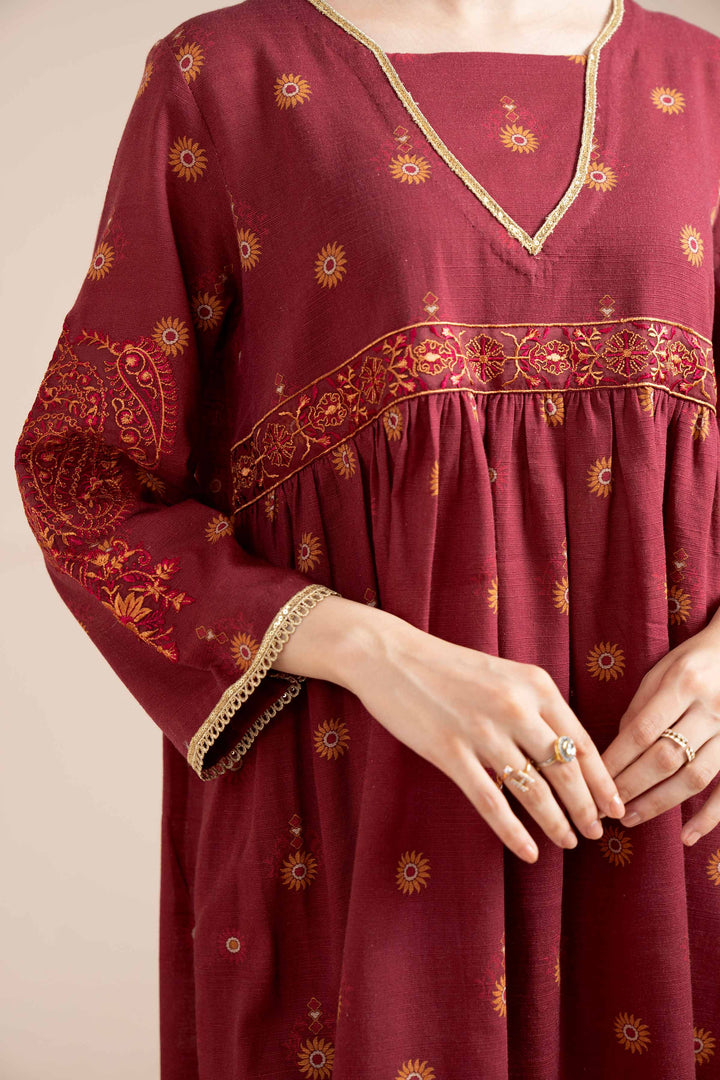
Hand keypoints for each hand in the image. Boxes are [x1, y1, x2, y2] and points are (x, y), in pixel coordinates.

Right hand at [338, 608, 626, 862]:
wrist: (391, 656)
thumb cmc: (451, 669)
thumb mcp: (505, 675)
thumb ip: (536, 708)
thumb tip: (568, 756)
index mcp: (536, 684)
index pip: (581, 742)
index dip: (602, 781)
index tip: (615, 807)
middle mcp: (515, 705)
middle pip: (565, 769)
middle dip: (587, 808)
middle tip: (598, 833)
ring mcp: (481, 729)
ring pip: (534, 790)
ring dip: (557, 823)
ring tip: (569, 843)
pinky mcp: (449, 751)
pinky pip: (491, 801)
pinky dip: (514, 832)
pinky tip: (528, 852)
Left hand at [598, 617, 719, 844]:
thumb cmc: (693, 662)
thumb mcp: (661, 672)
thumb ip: (639, 710)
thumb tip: (616, 753)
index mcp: (682, 683)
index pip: (642, 731)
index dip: (616, 762)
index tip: (592, 783)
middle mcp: (710, 708)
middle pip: (665, 758)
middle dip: (630, 787)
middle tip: (604, 809)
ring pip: (694, 778)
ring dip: (659, 804)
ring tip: (629, 819)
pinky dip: (709, 818)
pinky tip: (686, 837)